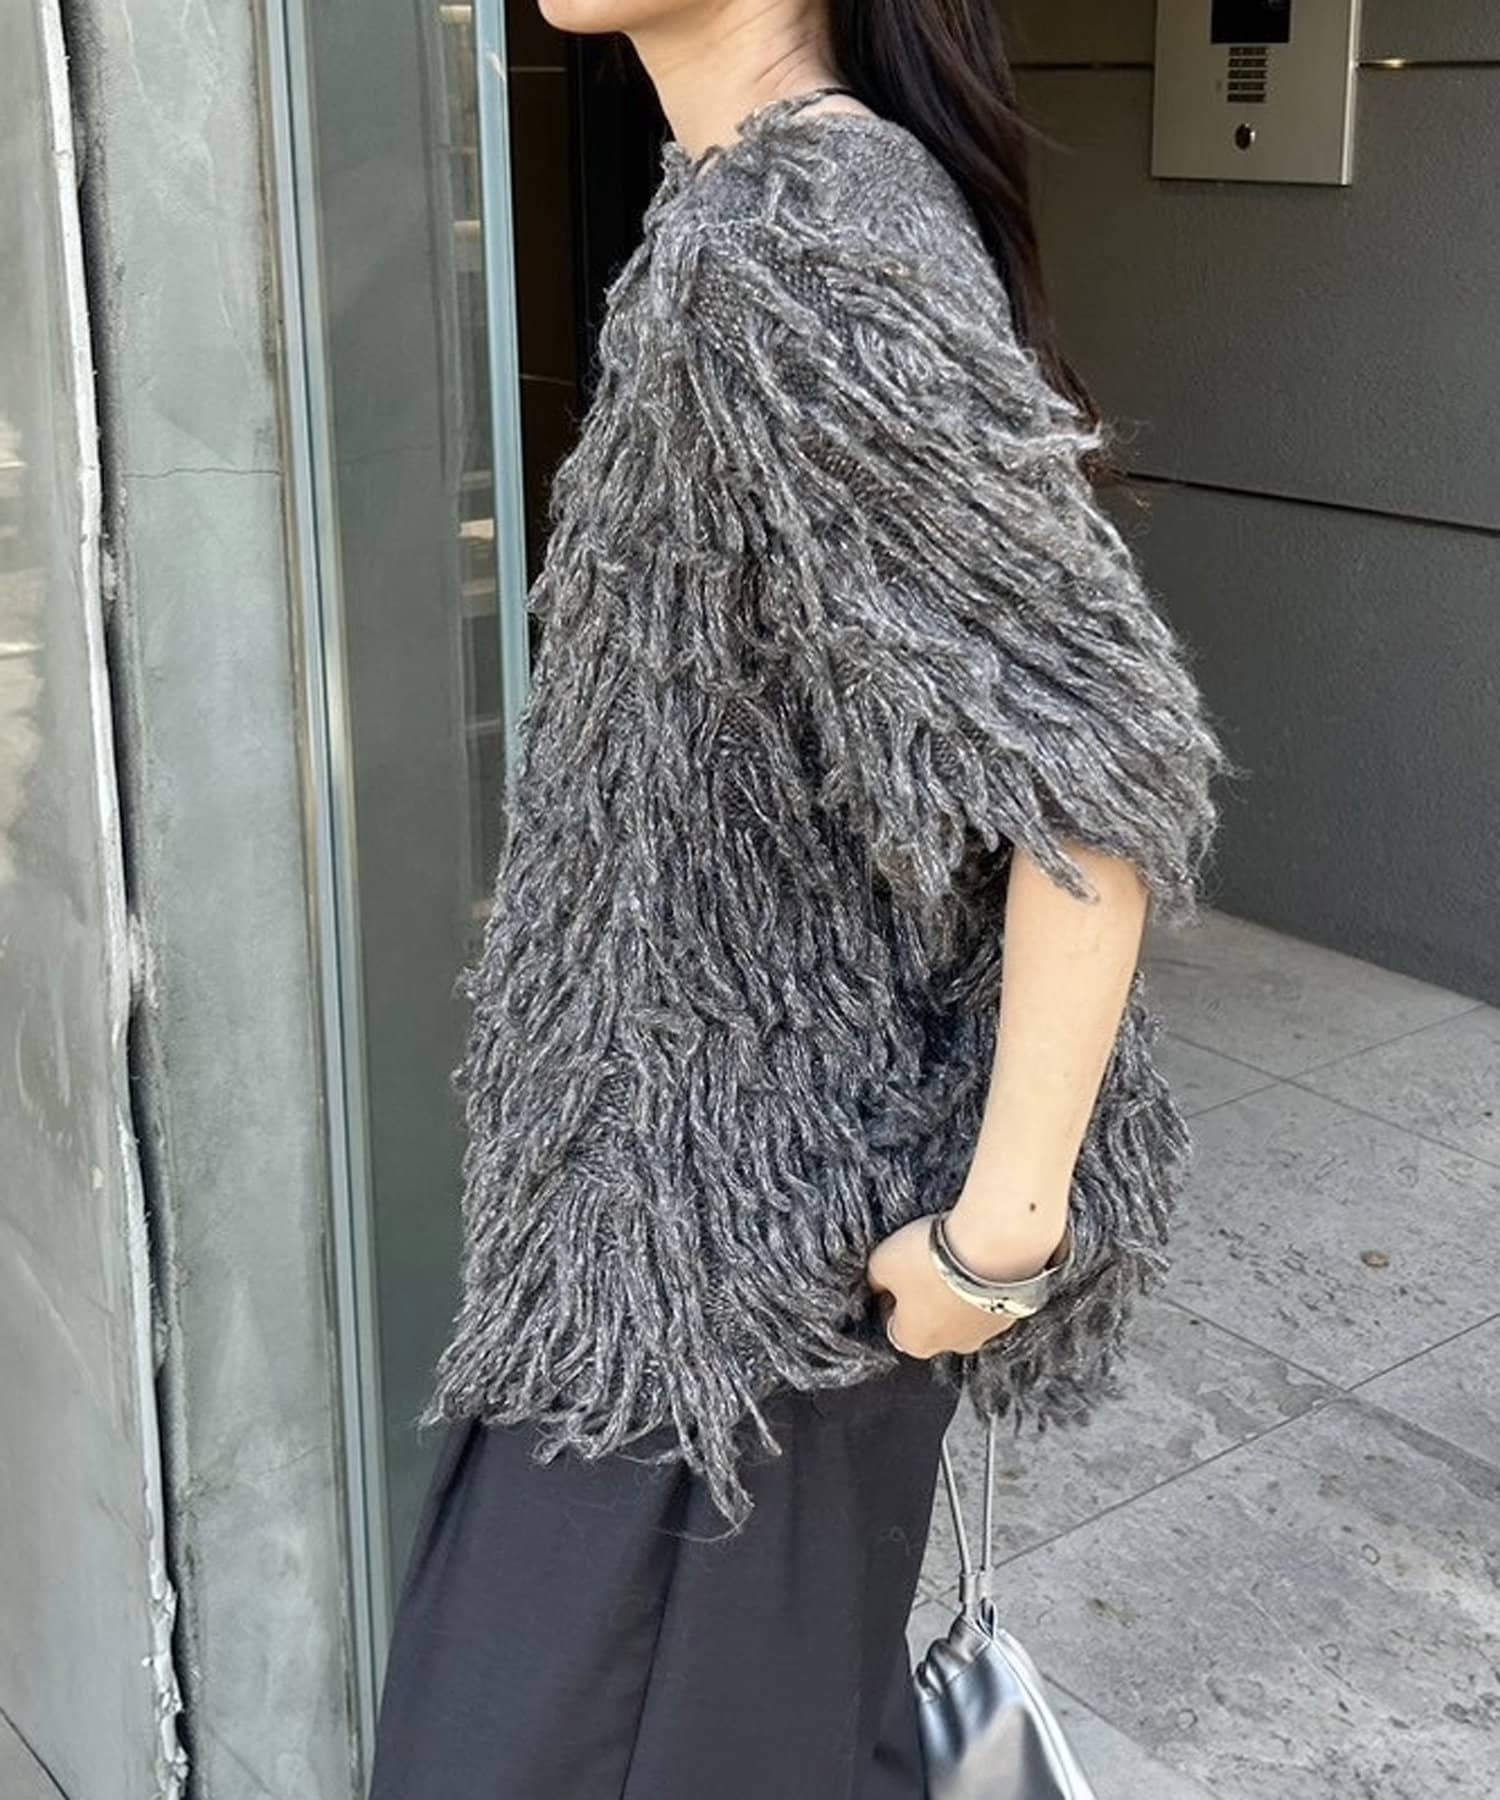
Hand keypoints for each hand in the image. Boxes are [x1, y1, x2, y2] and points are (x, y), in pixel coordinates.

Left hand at [865, 1212, 1068, 1358]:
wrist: (992, 1247)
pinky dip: (984, 1283)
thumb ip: (876, 1277)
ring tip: (954, 1257)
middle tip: (924, 1264)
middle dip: (925, 1297)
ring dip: (957, 1291)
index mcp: (914, 1342)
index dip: (890, 1297)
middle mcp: (952, 1346)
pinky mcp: (1014, 1312)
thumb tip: (878, 1281)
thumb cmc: (931, 1260)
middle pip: (931, 1323)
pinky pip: (991, 1300)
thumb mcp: (880, 1261)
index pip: (893, 1325)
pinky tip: (979, 1257)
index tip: (892, 1276)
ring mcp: (987, 1332)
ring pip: (964, 1313)